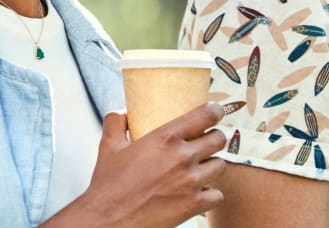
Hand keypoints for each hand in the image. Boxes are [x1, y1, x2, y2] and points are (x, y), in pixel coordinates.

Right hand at [50, 102, 226, 227]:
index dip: (215, 111)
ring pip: (220, 165)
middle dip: (214, 139)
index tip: (215, 113)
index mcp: (165, 137)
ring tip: (201, 169)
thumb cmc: (108, 185)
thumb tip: (122, 112)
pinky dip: (210, 194)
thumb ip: (116, 123)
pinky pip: (217, 194)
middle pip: (218, 138)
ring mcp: (191, 181)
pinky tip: (198, 193)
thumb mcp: (108, 147)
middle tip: (206, 144)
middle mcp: (183, 156)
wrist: (108, 220)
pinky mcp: (194, 204)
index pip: (206, 114)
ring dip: (212, 166)